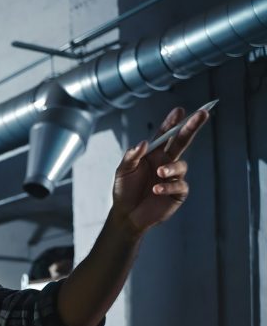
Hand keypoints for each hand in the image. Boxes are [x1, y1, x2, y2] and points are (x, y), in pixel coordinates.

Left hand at [111, 107, 209, 233]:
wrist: (126, 215)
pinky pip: (180, 185)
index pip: (165, 135)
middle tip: (202, 114)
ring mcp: (174, 177)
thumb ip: (131, 156)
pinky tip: (156, 189)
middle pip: (182, 141)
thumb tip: (144, 143)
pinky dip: (168, 186)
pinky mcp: (178, 192)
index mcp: (153, 154)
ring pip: (181, 165)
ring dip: (171, 167)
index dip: (172, 122)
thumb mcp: (122, 171)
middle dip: (192, 127)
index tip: (179, 111)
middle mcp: (166, 162)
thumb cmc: (124, 191)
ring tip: (160, 172)